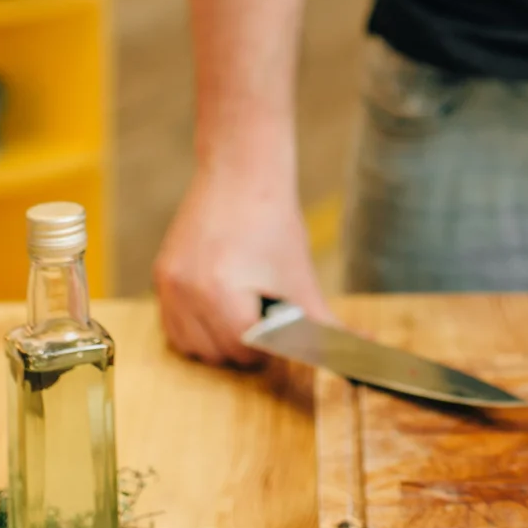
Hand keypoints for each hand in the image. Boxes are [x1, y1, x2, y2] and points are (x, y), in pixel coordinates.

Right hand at [153, 160, 330, 364]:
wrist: (240, 173)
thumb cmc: (275, 221)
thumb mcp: (301, 277)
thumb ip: (327, 325)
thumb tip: (366, 348)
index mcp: (222, 294)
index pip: (246, 350)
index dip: (272, 347)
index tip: (285, 330)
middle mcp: (187, 292)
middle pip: (219, 354)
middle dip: (246, 346)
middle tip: (268, 319)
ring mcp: (169, 284)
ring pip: (192, 347)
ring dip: (218, 342)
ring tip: (243, 312)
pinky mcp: (160, 275)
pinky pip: (173, 326)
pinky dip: (195, 329)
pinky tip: (219, 307)